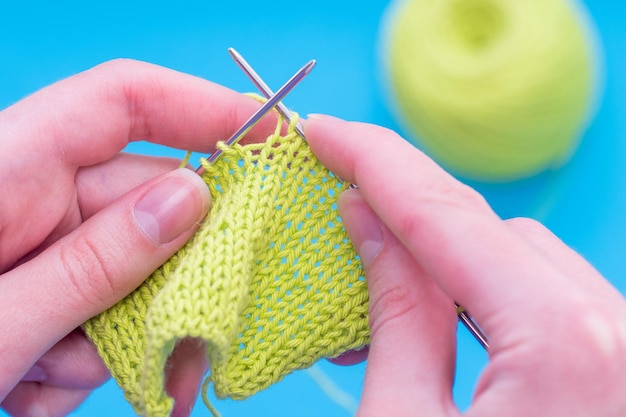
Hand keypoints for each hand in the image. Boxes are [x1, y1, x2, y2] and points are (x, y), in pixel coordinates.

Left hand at [0, 59, 276, 416]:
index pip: (120, 100)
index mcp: (7, 168)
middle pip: (147, 203)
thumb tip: (190, 200)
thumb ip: (95, 261)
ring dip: (126, 335)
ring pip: (138, 271)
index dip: (200, 104)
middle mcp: (32, 196)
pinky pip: (109, 310)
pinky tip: (42, 392)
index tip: (269, 136)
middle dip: (178, 270)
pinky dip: (98, 358)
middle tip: (203, 328)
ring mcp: (45, 246)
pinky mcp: (51, 290)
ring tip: (62, 384)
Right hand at [305, 115, 625, 415]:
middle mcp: (614, 330)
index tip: (324, 133)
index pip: (443, 213)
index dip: (372, 160)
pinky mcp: (614, 368)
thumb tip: (368, 220)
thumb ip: (396, 317)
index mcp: (560, 340)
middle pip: (489, 231)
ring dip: (448, 262)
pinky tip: (442, 322)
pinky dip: (488, 296)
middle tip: (339, 221)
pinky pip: (550, 300)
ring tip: (380, 294)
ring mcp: (622, 348)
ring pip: (523, 260)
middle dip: (408, 216)